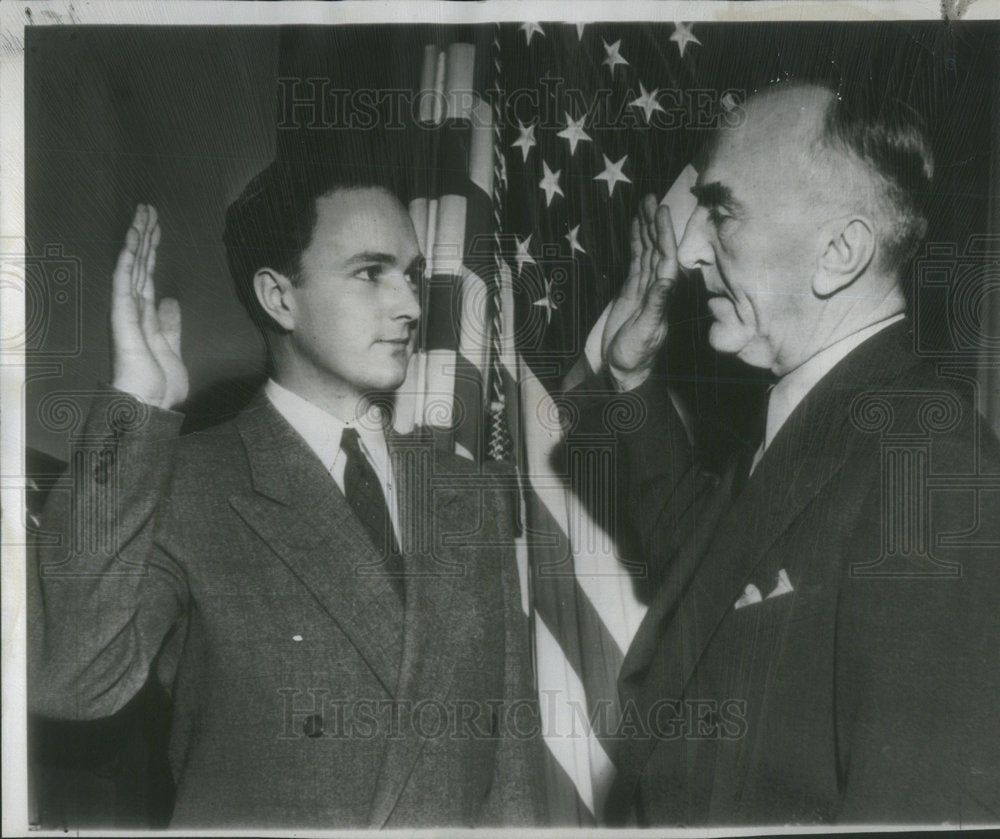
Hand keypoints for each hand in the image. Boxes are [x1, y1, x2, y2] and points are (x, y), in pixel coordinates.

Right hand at [110, 205, 188, 409]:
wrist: (149, 406)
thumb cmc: (158, 385)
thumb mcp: (172, 349)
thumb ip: (170, 325)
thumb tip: (170, 300)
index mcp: (147, 316)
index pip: (149, 274)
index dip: (153, 250)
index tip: (157, 227)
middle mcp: (135, 309)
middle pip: (140, 264)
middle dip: (145, 235)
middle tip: (149, 208)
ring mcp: (127, 312)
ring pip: (132, 267)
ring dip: (137, 240)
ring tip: (142, 213)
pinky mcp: (124, 319)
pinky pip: (123, 285)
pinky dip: (127, 263)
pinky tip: (130, 243)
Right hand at [601, 194, 679, 390]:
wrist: (618, 373)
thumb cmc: (633, 358)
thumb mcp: (645, 333)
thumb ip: (655, 307)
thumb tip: (666, 279)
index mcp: (662, 297)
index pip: (666, 259)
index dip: (664, 236)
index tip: (662, 213)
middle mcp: (656, 290)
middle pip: (657, 250)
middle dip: (655, 225)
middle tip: (651, 198)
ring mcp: (643, 290)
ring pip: (646, 253)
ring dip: (645, 229)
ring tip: (643, 204)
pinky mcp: (630, 293)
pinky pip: (634, 262)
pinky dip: (634, 244)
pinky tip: (634, 229)